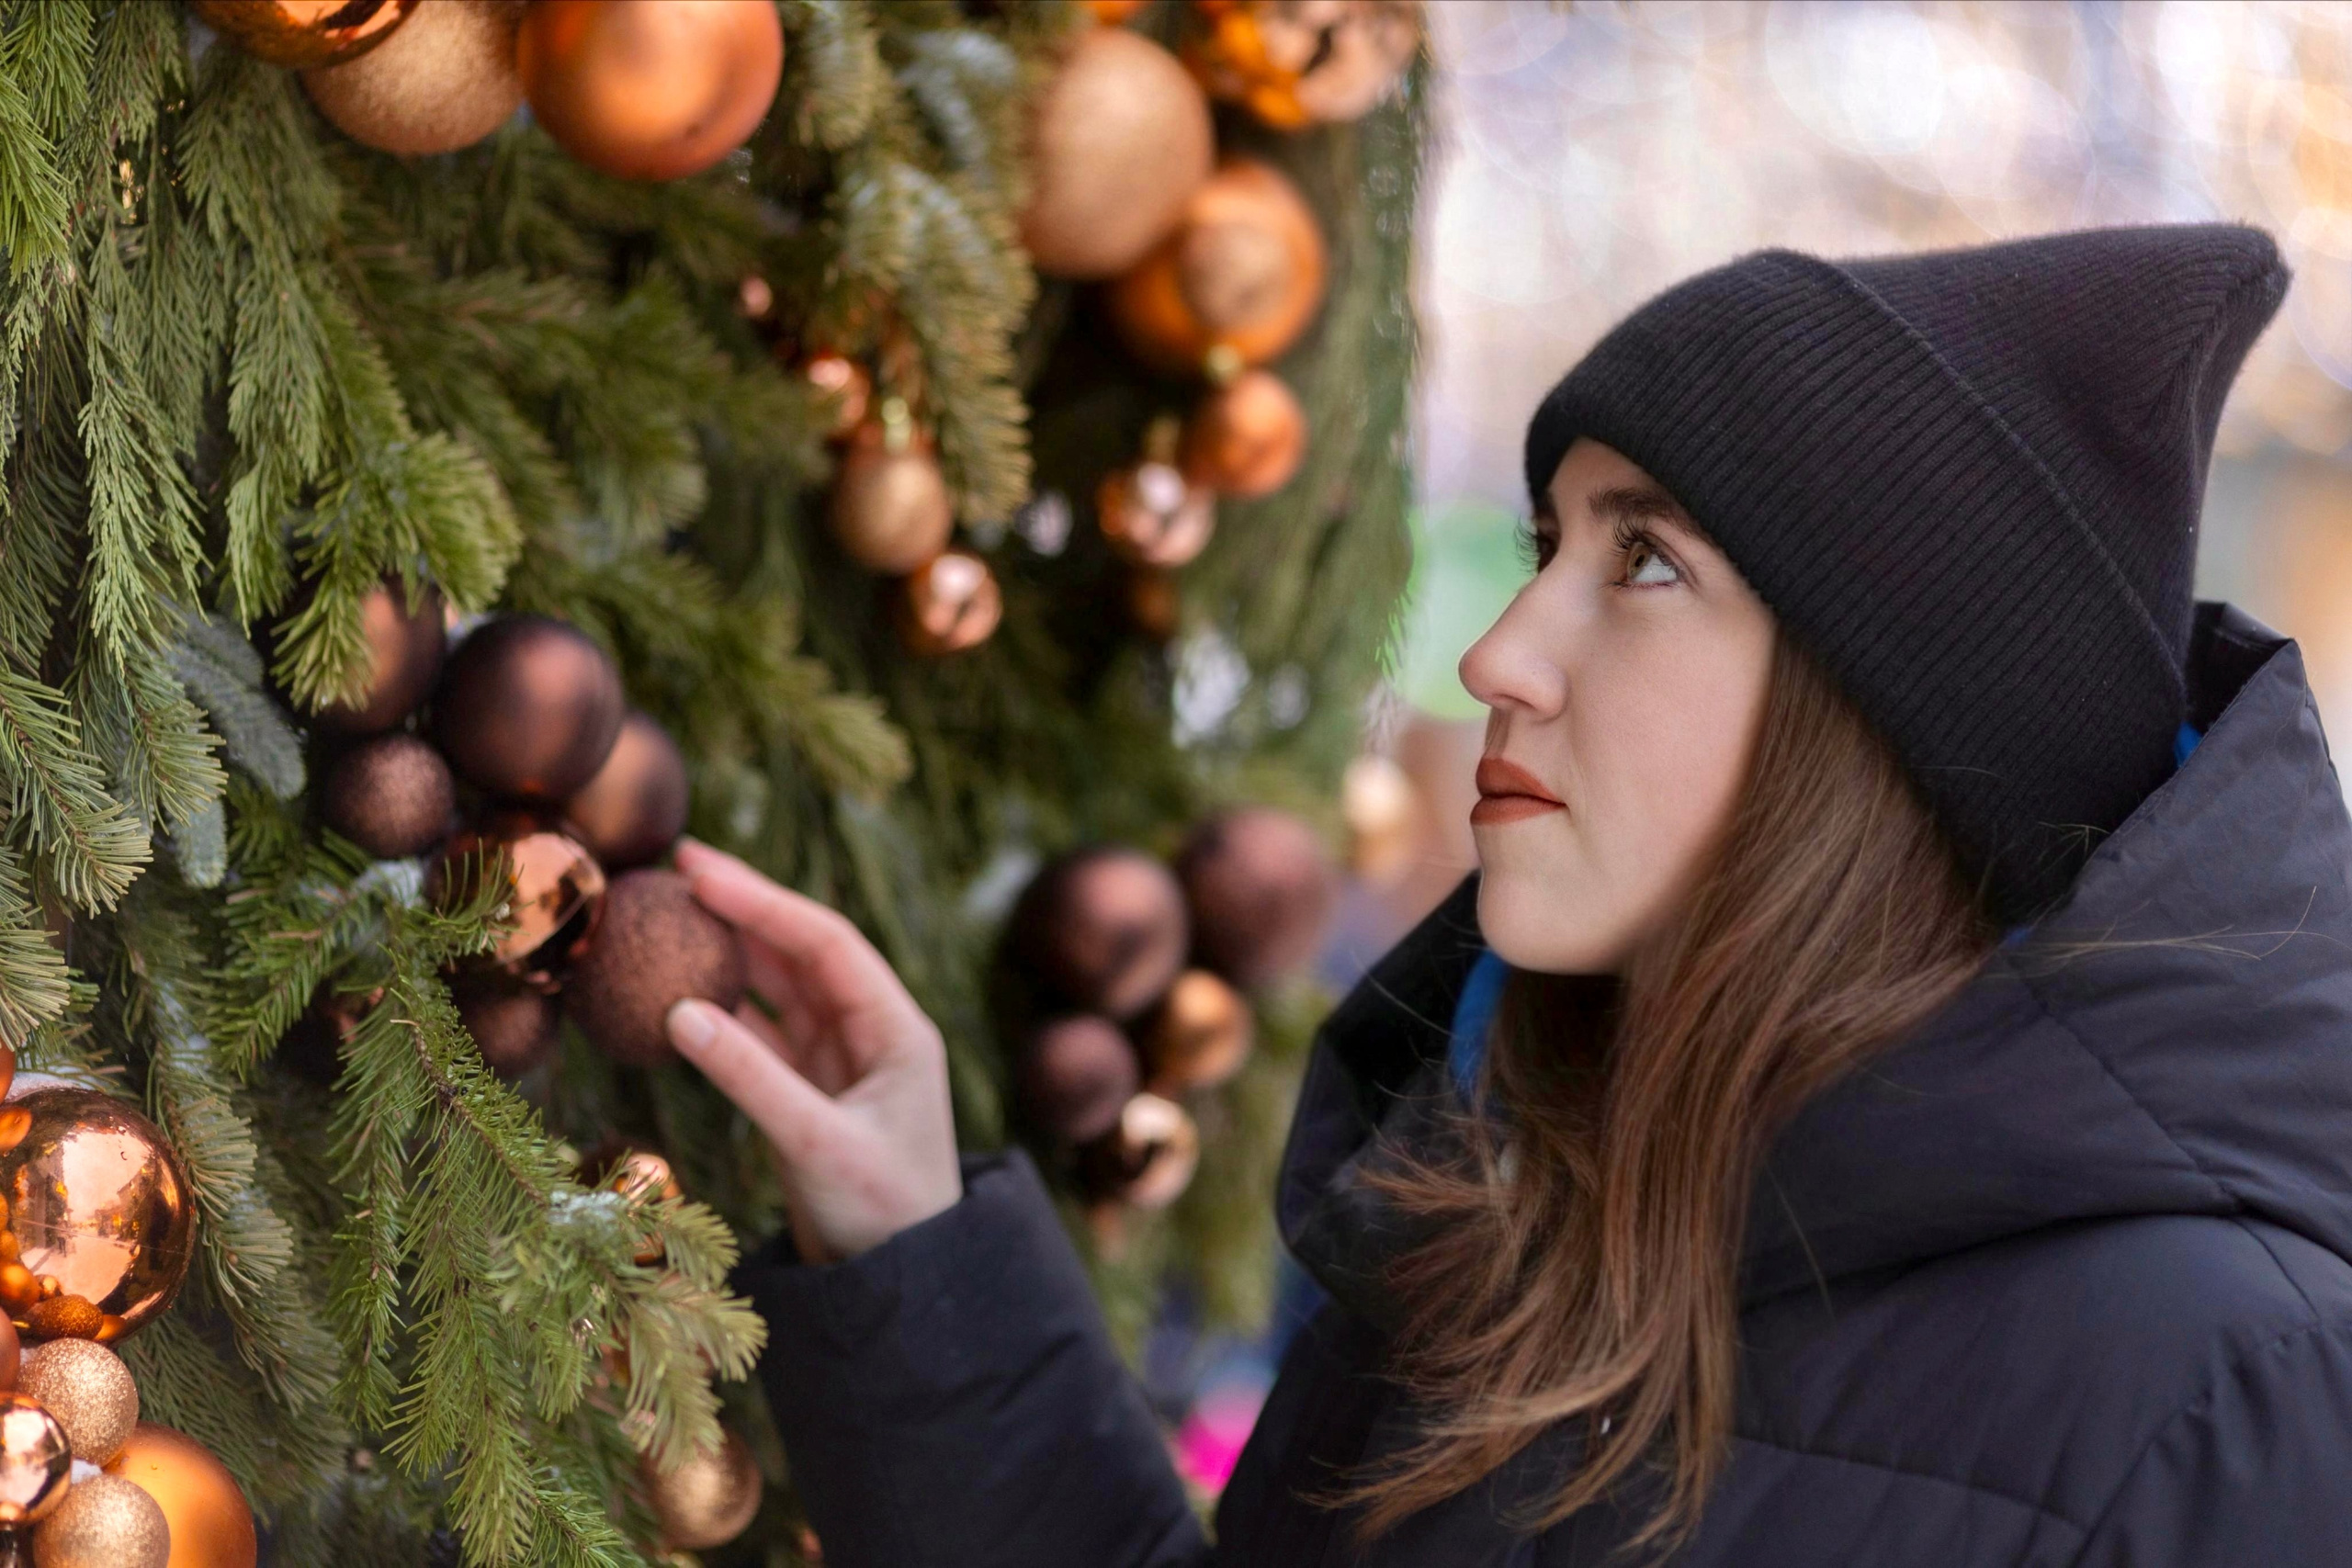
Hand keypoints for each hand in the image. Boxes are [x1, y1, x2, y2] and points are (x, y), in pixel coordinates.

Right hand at [663, 839, 961, 1262]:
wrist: (899, 1283)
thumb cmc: (881, 1214)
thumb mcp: (817, 1144)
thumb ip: (750, 1078)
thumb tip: (679, 1012)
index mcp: (895, 1029)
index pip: (824, 942)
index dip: (762, 900)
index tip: (699, 869)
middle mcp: (870, 1031)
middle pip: (799, 951)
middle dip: (741, 907)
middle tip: (674, 868)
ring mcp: (838, 1058)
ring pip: (776, 988)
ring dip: (727, 953)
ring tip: (665, 915)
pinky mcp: (808, 1089)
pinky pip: (758, 1033)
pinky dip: (718, 1012)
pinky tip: (672, 992)